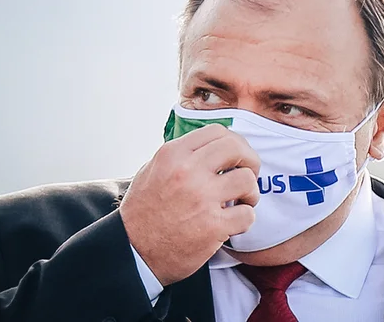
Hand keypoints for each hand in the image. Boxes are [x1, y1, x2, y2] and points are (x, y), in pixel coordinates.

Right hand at [119, 123, 259, 285]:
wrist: (133, 253)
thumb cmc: (144, 212)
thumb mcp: (152, 170)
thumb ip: (181, 155)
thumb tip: (212, 145)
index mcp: (173, 155)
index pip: (218, 132)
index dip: (235, 142)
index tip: (236, 157)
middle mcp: (187, 172)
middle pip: (237, 149)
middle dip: (250, 160)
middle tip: (249, 173)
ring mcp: (201, 199)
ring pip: (247, 180)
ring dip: (250, 191)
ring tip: (242, 200)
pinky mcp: (213, 227)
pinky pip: (247, 214)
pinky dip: (245, 219)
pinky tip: (233, 222)